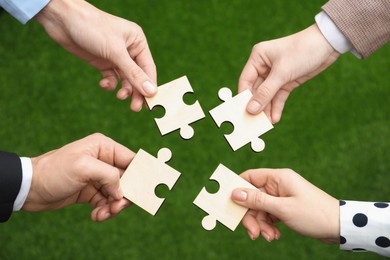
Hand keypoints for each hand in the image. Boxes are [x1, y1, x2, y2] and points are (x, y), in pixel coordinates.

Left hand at [23, 133, 133, 221]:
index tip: (144, 191)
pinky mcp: (92, 191)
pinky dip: (105, 211)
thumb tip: (122, 191)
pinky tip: (96, 216)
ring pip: (118, 193)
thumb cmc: (54, 171)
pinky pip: (107, 202)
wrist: (30, 188)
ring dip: (113, 206)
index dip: (141, 175)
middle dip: (125, 196)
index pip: (132, 160)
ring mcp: (98, 177)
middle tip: (117, 208)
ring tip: (102, 214)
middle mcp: (104, 161)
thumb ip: (109, 175)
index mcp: (104, 147)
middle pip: (128, 179)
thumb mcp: (83, 167)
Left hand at [35, 0, 156, 111]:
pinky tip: (104, 84)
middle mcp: (129, 50)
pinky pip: (111, 78)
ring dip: (124, 89)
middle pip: (138, 76)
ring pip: (125, 79)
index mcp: (137, 42)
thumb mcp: (115, 52)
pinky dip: (109, 84)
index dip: (149, 85)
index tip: (150, 103)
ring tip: (120, 96)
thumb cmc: (93, 28)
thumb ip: (133, 73)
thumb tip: (150, 91)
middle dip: (136, 91)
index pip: (148, 68)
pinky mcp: (102, 62)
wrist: (62, 20)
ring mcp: (115, 57)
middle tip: (135, 108)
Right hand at [231, 168, 338, 242]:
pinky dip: (269, 226)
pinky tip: (275, 235)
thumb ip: (257, 200)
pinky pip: (269, 215)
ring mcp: (281, 196)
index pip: (249, 177)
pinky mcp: (285, 207)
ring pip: (260, 209)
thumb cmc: (313, 214)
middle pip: (252, 197)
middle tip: (253, 233)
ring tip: (269, 237)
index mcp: (277, 178)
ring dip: (261, 224)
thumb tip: (235, 193)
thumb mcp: (282, 209)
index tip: (230, 205)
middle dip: (251, 216)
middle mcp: (278, 185)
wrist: (339, 226)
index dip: (237, 189)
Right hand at [239, 24, 339, 122]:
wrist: (328, 44)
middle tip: (254, 122)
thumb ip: (266, 92)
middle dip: (257, 105)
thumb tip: (251, 109)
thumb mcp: (282, 73)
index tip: (243, 113)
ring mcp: (275, 74)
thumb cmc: (302, 51)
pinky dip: (277, 106)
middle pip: (255, 90)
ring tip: (266, 123)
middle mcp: (264, 66)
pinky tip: (275, 117)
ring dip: (267, 109)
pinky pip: (278, 96)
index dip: (244, 97)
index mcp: (258, 57)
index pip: (245, 81)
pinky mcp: (286, 81)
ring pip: (267, 96)